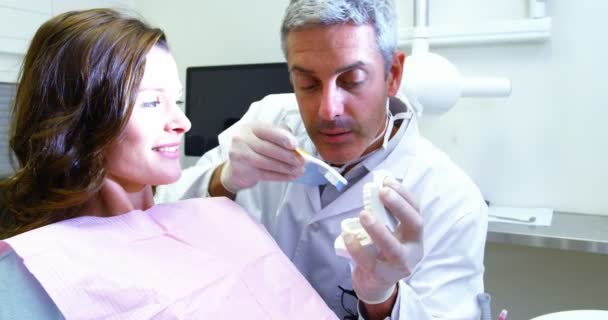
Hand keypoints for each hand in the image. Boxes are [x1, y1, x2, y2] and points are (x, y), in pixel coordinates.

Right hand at [220, 123, 304, 192]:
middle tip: (302, 161)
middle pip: (268, 148)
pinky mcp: (242, 171)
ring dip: (285, 168)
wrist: (235, 168)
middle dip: (288, 156)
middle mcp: (242, 139)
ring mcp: (240, 155)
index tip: (295, 145)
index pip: (268, 131)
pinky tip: (290, 176)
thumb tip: (295, 145)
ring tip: (298, 170)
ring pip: (267, 163)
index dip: (283, 138)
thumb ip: (278, 135)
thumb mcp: (263, 137)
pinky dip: (280, 176)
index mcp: (250, 128)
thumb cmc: (253, 149)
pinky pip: (264, 174)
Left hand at [343, 177, 422, 303]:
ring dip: (379, 229)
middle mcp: (414, 249)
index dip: (404, 195)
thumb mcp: (388, 231)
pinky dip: (357, 248)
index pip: (416, 210)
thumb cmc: (381, 250)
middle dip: (399, 207)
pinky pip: (370, 262)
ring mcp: (400, 265)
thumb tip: (376, 186)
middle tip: (382, 192)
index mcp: (415, 234)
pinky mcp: (383, 277)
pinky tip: (347, 235)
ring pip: (393, 248)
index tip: (388, 181)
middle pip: (415, 225)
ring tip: (363, 214)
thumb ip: (384, 214)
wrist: (374, 283)